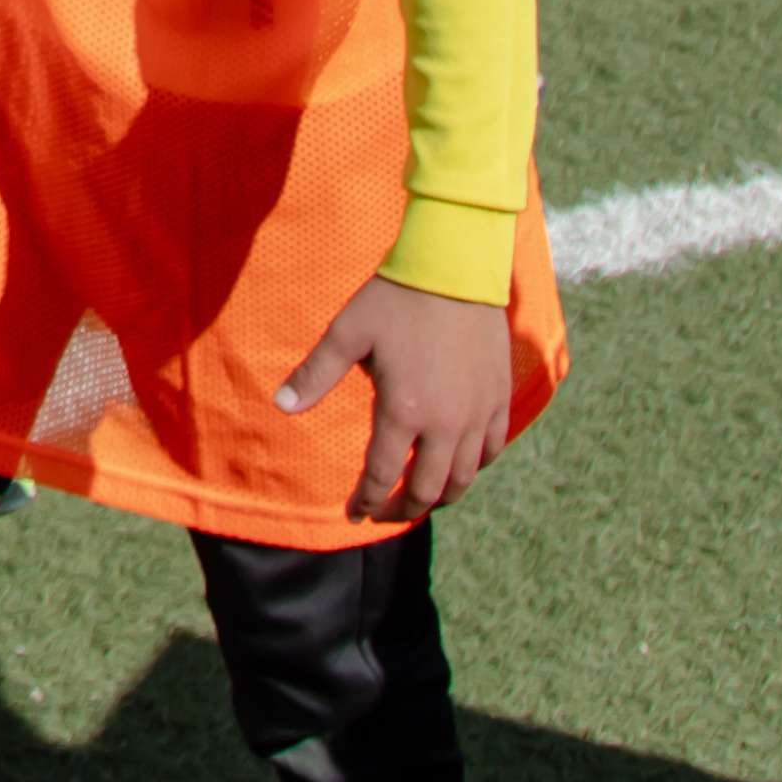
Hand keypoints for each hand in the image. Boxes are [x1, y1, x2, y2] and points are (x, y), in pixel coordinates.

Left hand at [274, 274, 519, 522]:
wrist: (457, 268)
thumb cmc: (397, 299)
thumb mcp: (348, 334)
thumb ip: (316, 375)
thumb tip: (281, 406)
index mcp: (404, 411)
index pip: (382, 475)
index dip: (367, 501)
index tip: (355, 514)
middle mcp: (447, 423)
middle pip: (428, 490)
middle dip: (403, 509)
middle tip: (385, 513)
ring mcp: (479, 414)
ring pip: (464, 477)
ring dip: (440, 496)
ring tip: (420, 497)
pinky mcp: (499, 399)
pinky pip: (492, 450)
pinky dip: (474, 467)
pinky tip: (459, 465)